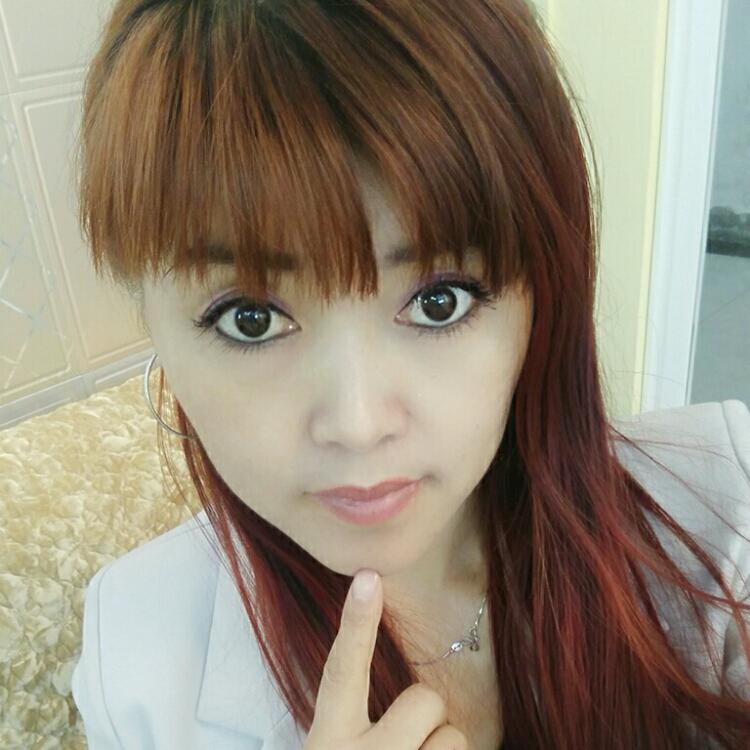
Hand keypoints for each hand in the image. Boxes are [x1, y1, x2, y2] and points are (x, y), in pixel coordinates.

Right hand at [304, 569, 468, 749]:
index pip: (343, 671)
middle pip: (423, 699)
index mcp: (329, 741)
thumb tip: (404, 689)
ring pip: (453, 735)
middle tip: (406, 744)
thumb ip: (354, 719)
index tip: (367, 577)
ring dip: (440, 749)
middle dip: (426, 718)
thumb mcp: (334, 748)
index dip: (356, 622)